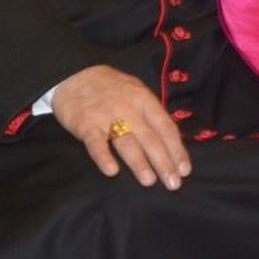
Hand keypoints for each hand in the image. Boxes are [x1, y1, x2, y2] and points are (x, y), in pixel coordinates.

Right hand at [49, 64, 189, 188]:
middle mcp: (128, 107)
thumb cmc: (111, 88)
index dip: (177, 150)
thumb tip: (171, 139)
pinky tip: (112, 171)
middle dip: (163, 162)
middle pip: (150, 138)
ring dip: (139, 163)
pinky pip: (95, 143)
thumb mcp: (136, 91)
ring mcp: (106, 115)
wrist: (74, 74)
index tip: (184, 170)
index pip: (165, 127)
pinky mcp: (85, 124)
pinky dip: (103, 157)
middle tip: (173, 184)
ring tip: (149, 181)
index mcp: (144, 99)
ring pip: (126, 142)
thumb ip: (151, 113)